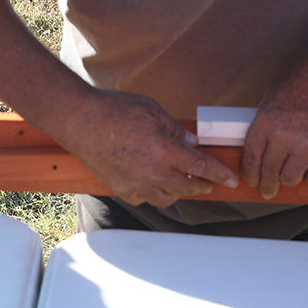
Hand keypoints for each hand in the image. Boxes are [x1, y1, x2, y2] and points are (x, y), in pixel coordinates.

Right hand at [44, 87, 239, 206]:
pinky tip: (151, 183)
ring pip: (167, 198)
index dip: (219, 175)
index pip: (200, 168)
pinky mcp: (118, 186)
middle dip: (201, 184)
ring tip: (178, 182)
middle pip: (187, 187)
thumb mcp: (150, 109)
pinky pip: (143, 199)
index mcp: (163, 149)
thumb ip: (174, 128)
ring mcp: (134, 182)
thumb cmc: (111, 108)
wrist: (76, 118)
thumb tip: (191, 142)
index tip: (231, 180)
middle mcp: (151, 171)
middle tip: (205, 180)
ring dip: (178, 191)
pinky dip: (152, 194)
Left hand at [242, 57, 307, 199]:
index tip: (251, 180)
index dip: (250, 173)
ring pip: (292, 177)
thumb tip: (257, 146)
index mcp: (266, 121)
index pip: (251, 156)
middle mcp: (285, 136)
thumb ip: (264, 123)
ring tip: (289, 175)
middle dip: (267, 185)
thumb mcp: (272, 97)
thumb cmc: (303, 82)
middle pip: (270, 171)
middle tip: (267, 191)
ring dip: (290, 178)